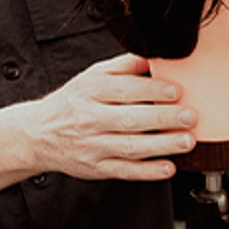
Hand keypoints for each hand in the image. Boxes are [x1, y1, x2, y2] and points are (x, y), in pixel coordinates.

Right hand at [30, 53, 195, 181]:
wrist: (38, 134)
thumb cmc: (72, 103)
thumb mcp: (90, 77)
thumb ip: (122, 67)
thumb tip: (154, 57)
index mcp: (88, 91)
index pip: (123, 90)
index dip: (151, 90)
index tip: (176, 91)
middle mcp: (89, 118)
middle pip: (130, 119)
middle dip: (163, 118)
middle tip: (189, 116)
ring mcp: (92, 146)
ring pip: (130, 147)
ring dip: (162, 145)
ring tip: (186, 140)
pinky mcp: (96, 168)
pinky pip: (125, 170)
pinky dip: (148, 171)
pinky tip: (168, 167)